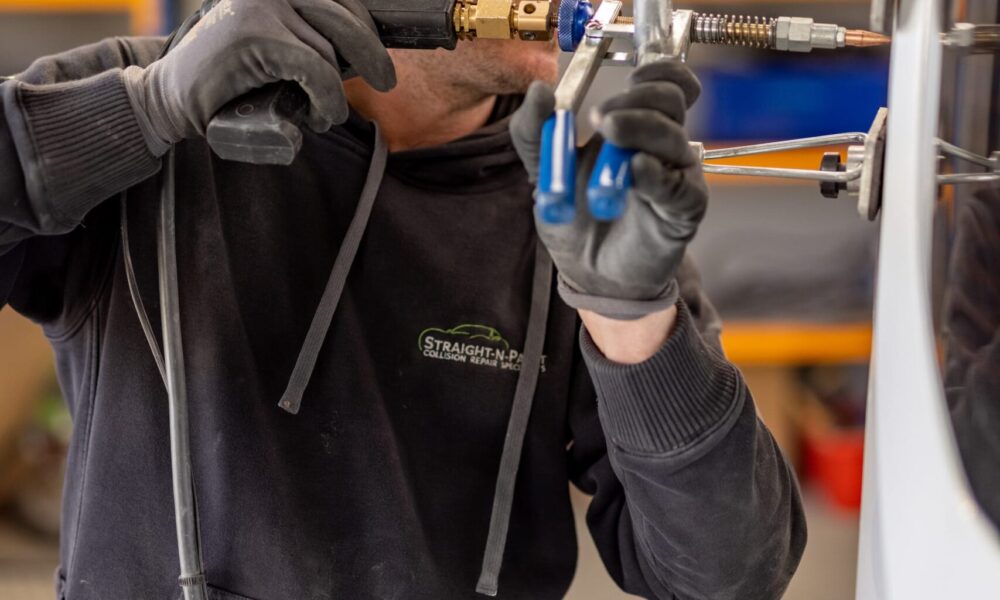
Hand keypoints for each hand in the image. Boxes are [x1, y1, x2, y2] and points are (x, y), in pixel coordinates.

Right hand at [122, 0, 395, 150]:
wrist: (170, 98)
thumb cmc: (229, 78)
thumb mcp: (276, 45)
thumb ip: (309, 33)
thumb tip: (366, 46)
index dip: (364, 27)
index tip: (379, 56)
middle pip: (345, 16)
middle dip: (370, 52)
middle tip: (386, 82)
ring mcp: (262, 4)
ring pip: (331, 51)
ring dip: (336, 91)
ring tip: (323, 114)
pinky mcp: (257, 35)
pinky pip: (317, 70)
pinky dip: (326, 99)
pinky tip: (317, 116)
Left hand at [510, 60, 706, 319]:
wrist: (588, 274)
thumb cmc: (577, 219)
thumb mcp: (544, 172)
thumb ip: (535, 133)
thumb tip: (540, 90)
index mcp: (637, 127)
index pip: (667, 83)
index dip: (657, 71)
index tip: (631, 74)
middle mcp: (663, 146)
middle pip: (672, 101)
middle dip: (636, 100)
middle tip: (601, 118)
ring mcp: (676, 177)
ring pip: (674, 138)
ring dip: (641, 128)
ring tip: (609, 134)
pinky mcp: (683, 211)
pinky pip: (678, 186)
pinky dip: (655, 173)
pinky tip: (636, 170)